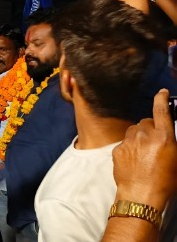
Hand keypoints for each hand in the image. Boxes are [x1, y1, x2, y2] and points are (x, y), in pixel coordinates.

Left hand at [112, 89, 176, 210]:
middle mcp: (144, 135)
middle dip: (151, 129)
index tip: (161, 93)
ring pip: (134, 131)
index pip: (161, 110)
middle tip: (155, 144)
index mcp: (164, 137)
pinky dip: (129, 147)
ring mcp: (129, 141)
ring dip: (139, 137)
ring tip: (144, 154)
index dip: (161, 99)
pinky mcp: (117, 149)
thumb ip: (171, 143)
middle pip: (147, 122)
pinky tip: (134, 161)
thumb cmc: (164, 182)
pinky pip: (124, 142)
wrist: (141, 196)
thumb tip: (167, 138)